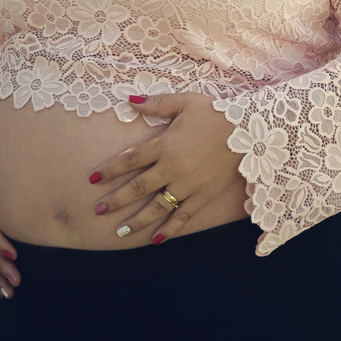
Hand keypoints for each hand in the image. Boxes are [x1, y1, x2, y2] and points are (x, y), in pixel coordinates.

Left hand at [88, 93, 244, 241]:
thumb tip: (129, 101)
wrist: (248, 131)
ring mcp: (187, 185)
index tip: (92, 179)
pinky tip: (156, 240)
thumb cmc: (214, 114)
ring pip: (156, 206)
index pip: (130, 159)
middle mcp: (172, 168)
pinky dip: (169, 229)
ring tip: (119, 232)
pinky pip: (183, 216)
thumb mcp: (185, 102)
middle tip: (98, 210)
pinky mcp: (202, 196)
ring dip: (136, 220)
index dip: (109, 170)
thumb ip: (156, 104)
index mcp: (164, 145)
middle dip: (116, 200)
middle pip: (138, 187)